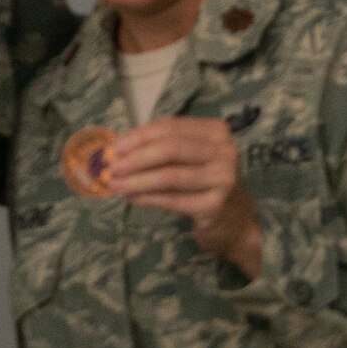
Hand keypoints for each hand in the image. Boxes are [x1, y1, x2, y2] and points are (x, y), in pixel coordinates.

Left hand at [108, 116, 262, 278]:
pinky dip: (148, 198)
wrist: (235, 220)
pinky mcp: (215, 206)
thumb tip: (117, 149)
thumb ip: (161, 148)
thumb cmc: (205, 182)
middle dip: (135, 157)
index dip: (139, 136)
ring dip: (137, 180)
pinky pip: (173, 200)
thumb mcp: (189, 158)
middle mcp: (224, 151)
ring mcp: (223, 179)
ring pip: (170, 176)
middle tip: (111, 167)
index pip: (171, 127)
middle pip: (170, 149)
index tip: (114, 147)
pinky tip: (131, 198)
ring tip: (115, 184)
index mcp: (216, 131)